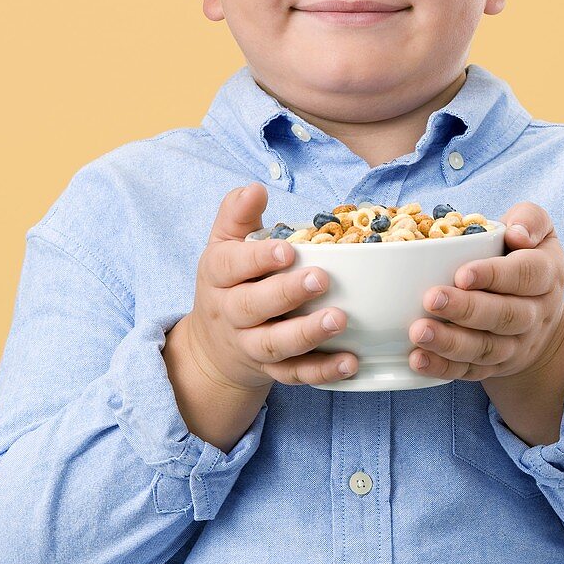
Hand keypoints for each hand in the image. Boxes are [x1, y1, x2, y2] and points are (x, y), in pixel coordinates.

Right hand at [184, 183, 358, 392]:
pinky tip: (351, 362)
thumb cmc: (229, 282)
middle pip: (252, 307)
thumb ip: (238, 214)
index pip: (231, 266)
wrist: (212, 348)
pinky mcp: (270, 372)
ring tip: (340, 320)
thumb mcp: (224, 244)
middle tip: (321, 280)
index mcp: (218, 276)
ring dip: (307, 334)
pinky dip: (323, 371)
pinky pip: (294, 375)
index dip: (257, 259)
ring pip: (274, 345)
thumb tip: (255, 188)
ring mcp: (249, 346)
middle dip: (286, 294)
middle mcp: (229, 313)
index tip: (287, 250)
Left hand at [407, 203, 563, 381]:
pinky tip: (418, 359)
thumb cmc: (528, 258)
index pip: (526, 275)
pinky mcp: (495, 366)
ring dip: (451, 343)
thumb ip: (531, 219)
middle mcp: (536, 313)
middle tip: (431, 298)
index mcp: (546, 275)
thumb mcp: (540, 231)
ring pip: (487, 348)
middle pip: (505, 316)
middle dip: (466, 310)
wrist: (542, 317)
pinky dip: (443, 368)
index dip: (494, 275)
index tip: (462, 273)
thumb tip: (517, 233)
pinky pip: (470, 372)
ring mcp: (517, 344)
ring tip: (418, 332)